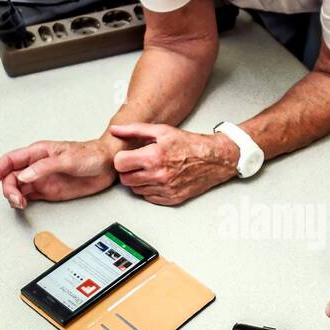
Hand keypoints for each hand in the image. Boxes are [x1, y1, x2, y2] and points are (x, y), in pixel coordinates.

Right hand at [0, 138, 115, 207]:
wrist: (107, 165)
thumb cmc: (90, 155)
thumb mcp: (67, 159)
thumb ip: (44, 167)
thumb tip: (24, 176)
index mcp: (38, 152)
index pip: (10, 160)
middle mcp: (36, 165)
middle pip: (11, 177)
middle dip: (8, 189)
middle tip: (15, 199)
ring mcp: (41, 178)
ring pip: (18, 187)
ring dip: (14, 196)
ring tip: (20, 203)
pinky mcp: (48, 190)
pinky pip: (28, 195)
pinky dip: (22, 201)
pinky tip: (23, 205)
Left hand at [109, 122, 238, 205]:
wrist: (213, 159)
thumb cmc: (189, 144)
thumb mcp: (162, 131)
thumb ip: (135, 130)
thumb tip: (116, 130)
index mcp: (154, 156)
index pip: (120, 164)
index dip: (121, 159)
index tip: (127, 156)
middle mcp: (158, 175)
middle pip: (125, 179)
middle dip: (128, 171)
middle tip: (138, 163)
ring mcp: (165, 189)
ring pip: (135, 190)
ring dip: (138, 181)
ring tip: (150, 169)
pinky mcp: (171, 198)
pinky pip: (148, 197)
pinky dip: (149, 189)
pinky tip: (158, 178)